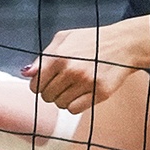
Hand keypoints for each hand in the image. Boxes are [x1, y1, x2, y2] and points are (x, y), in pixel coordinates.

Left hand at [24, 16, 149, 113]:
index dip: (39, 85)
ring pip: (60, 105)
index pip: (36, 85)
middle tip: (63, 82)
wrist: (122, 44)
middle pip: (47, 97)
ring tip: (74, 86)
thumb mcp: (64, 39)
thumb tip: (26, 73)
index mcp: (58, 56)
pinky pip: (74, 110)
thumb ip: (43, 57)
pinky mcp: (100, 93)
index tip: (48, 81)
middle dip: (52, 92)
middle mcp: (70, 70)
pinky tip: (82, 93)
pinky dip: (75, 104)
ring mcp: (86, 82)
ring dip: (64, 98)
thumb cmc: (90, 40)